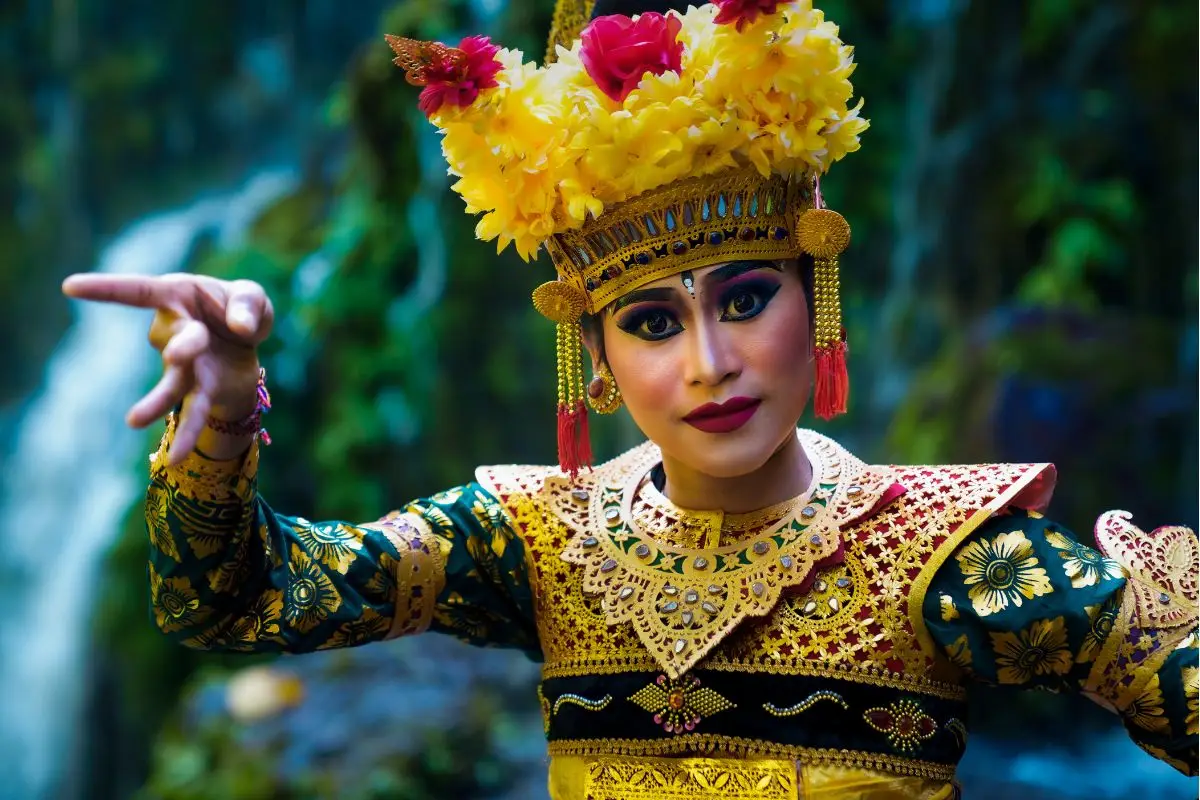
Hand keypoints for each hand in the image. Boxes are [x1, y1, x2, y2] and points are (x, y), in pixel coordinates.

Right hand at [62, 272, 273, 463]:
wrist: (247, 347)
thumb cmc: (241, 310)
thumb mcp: (252, 296)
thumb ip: (249, 304)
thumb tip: (240, 328)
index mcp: (179, 296)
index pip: (139, 291)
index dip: (107, 289)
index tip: (69, 287)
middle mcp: (175, 330)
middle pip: (174, 340)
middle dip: (181, 346)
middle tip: (175, 355)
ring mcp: (185, 364)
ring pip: (174, 383)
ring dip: (159, 401)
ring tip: (134, 421)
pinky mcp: (201, 390)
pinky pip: (193, 413)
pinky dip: (187, 434)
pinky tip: (176, 457)